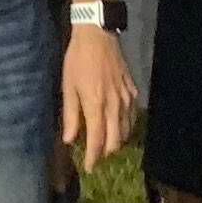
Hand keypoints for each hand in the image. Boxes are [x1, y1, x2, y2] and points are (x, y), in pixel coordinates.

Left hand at [62, 27, 137, 172]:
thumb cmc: (78, 59)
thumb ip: (70, 114)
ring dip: (116, 142)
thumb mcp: (68, 85)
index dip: (93, 157)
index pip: (97, 141)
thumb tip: (69, 139)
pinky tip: (118, 126)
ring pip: (126, 131)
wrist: (97, 34)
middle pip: (115, 141)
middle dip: (105, 152)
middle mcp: (115, 106)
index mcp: (96, 105)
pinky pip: (132, 117)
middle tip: (96, 156)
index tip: (89, 168)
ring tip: (105, 144)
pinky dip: (126, 127)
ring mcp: (127, 99)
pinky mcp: (133, 91)